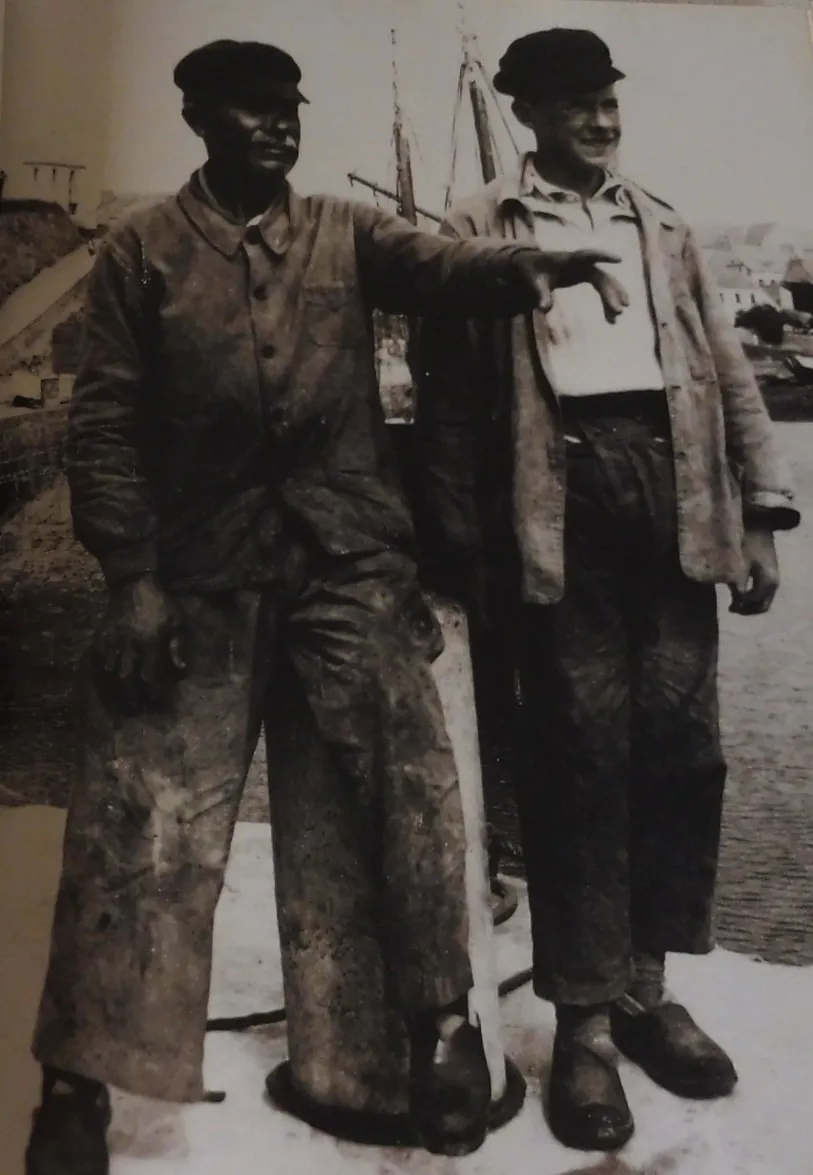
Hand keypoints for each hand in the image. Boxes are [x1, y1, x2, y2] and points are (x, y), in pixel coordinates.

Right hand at [94, 575, 186, 711]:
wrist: (132, 584)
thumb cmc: (161, 604)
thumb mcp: (178, 621)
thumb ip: (179, 646)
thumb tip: (181, 671)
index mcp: (149, 642)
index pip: (150, 676)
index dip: (155, 693)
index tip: (160, 703)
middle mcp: (128, 646)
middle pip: (126, 680)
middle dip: (131, 698)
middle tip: (135, 712)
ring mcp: (111, 642)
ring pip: (109, 673)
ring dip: (114, 691)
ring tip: (119, 705)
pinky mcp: (101, 637)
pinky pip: (97, 660)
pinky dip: (100, 674)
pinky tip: (104, 684)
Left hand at [520, 248, 630, 322]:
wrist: (533, 266)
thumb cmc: (533, 271)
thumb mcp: (534, 282)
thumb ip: (541, 294)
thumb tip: (544, 309)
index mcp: (569, 259)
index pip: (588, 256)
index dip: (603, 256)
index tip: (619, 259)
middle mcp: (583, 263)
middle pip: (601, 277)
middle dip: (611, 293)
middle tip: (620, 310)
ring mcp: (587, 269)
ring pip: (606, 283)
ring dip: (613, 298)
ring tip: (618, 316)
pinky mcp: (588, 276)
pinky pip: (602, 289)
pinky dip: (606, 302)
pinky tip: (612, 317)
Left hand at [729, 528, 778, 615]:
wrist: (757, 524)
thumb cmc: (746, 540)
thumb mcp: (739, 562)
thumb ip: (737, 582)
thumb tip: (737, 598)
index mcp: (769, 580)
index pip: (756, 602)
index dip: (742, 606)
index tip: (729, 605)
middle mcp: (774, 582)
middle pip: (762, 606)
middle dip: (747, 610)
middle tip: (731, 607)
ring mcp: (772, 579)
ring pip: (762, 601)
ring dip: (749, 605)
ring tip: (733, 604)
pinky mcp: (767, 575)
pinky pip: (761, 594)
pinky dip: (751, 598)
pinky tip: (737, 595)